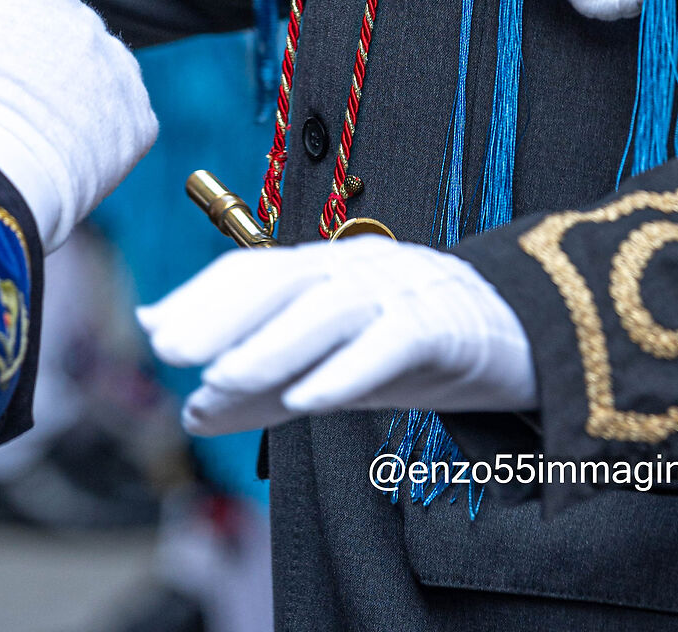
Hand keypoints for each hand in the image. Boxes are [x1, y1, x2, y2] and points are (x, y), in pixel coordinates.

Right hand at [0, 0, 155, 251]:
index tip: (3, 28)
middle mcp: (91, 23)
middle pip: (73, 20)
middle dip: (47, 43)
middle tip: (8, 93)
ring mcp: (120, 74)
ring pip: (101, 65)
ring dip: (77, 83)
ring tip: (35, 126)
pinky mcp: (139, 122)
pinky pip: (124, 111)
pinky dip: (102, 125)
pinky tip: (66, 149)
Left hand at [139, 237, 536, 436]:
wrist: (523, 334)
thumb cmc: (418, 344)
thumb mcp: (336, 365)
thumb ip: (267, 382)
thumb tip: (191, 410)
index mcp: (331, 268)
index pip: (258, 269)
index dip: (204, 296)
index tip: (154, 332)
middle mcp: (361, 267)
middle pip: (284, 277)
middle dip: (222, 311)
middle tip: (170, 349)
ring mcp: (406, 289)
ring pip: (331, 307)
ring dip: (272, 343)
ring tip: (221, 378)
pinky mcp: (446, 323)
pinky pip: (394, 340)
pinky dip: (348, 368)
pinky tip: (308, 398)